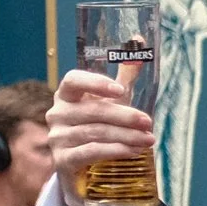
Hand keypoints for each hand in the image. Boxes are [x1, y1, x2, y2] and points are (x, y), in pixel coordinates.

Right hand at [45, 70, 155, 205]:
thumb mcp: (111, 101)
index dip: (96, 83)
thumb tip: (139, 39)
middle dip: (125, 116)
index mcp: (66, 95)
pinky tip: (134, 152)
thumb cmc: (98, 125)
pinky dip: (115, 151)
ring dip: (126, 136)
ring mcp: (57, 137)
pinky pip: (90, 152)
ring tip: (149, 140)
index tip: (121, 90)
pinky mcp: (63, 160)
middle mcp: (57, 114)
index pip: (73, 81)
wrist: (83, 166)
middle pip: (93, 111)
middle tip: (148, 122)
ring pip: (95, 132)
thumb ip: (124, 76)